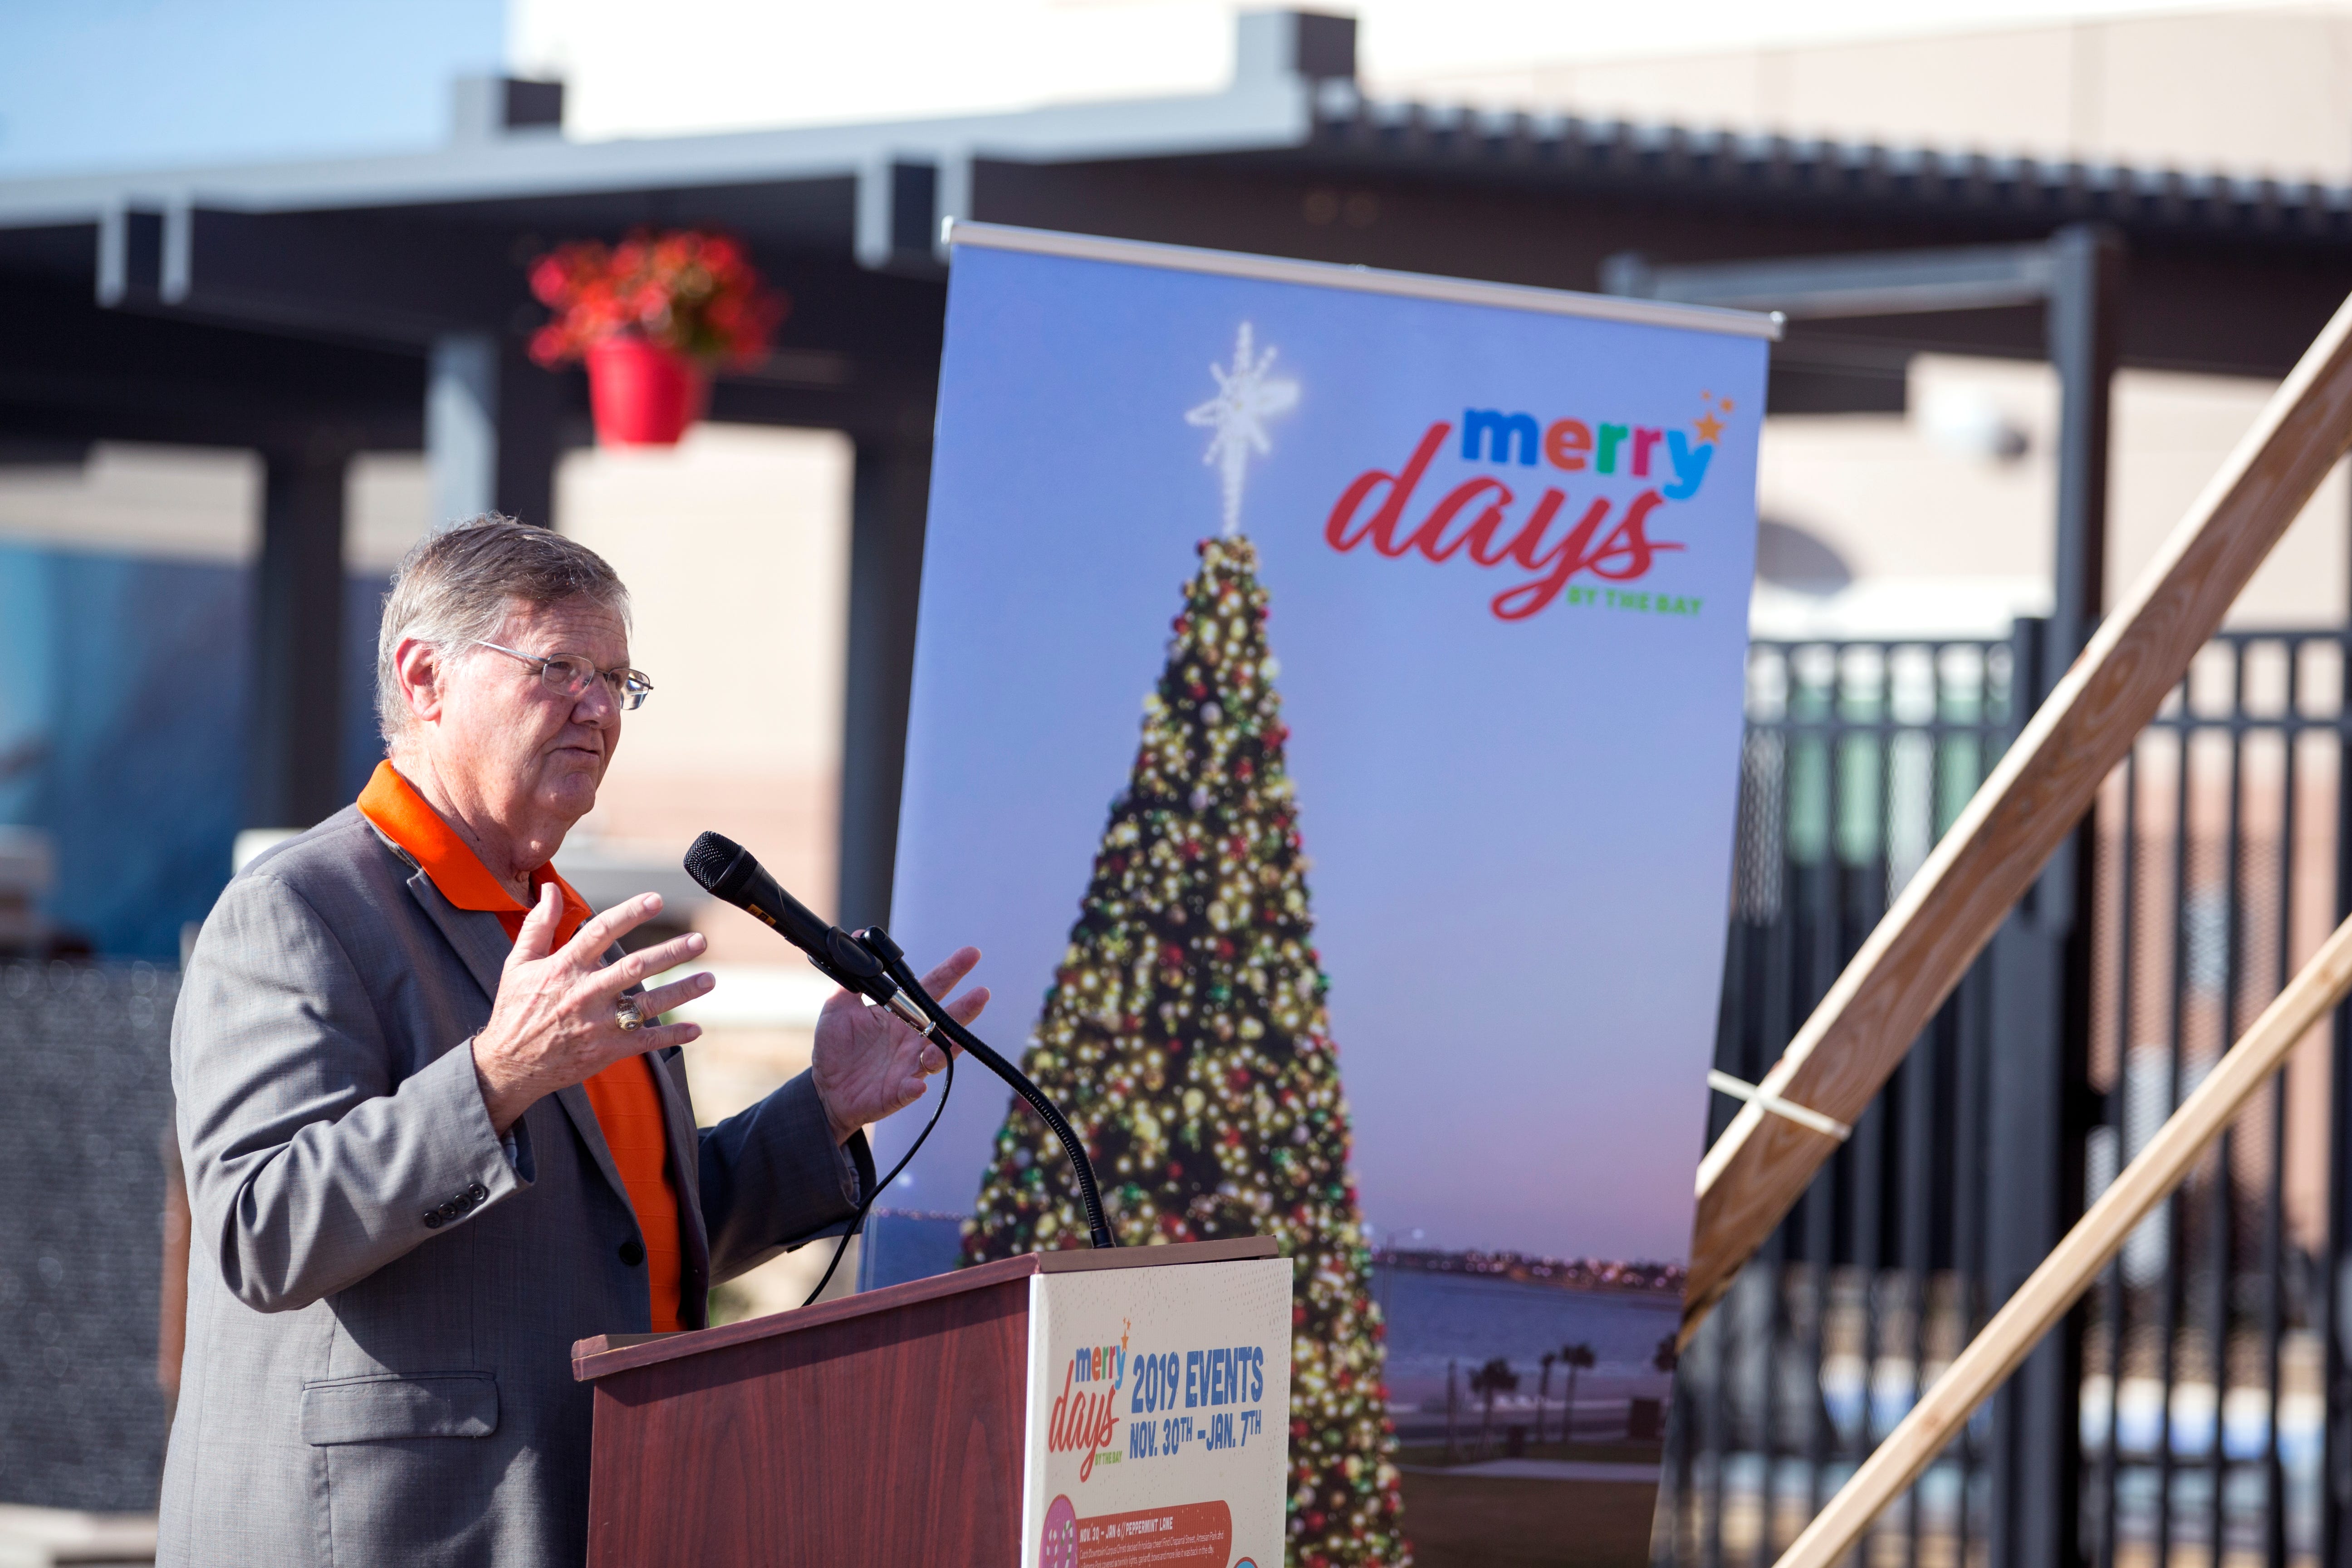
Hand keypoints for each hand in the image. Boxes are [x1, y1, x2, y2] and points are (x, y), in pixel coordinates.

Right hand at [470, 887, 714, 1134]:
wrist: (509, 1064)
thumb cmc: (515, 1010)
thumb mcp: (518, 964)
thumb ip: (538, 925)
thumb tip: (549, 889)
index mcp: (564, 968)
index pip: (601, 932)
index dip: (630, 913)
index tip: (656, 898)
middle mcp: (585, 993)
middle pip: (634, 967)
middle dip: (670, 953)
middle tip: (699, 941)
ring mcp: (598, 1024)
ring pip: (647, 1004)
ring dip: (681, 991)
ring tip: (709, 978)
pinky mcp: (606, 1050)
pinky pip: (645, 1041)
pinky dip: (672, 1035)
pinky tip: (696, 1028)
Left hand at [811, 946, 988, 1144]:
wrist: (825, 1089)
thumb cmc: (835, 1048)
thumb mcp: (838, 1008)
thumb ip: (850, 979)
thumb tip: (856, 940)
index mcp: (901, 1015)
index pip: (930, 989)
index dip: (951, 972)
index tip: (971, 955)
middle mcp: (911, 1039)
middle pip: (944, 1021)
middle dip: (965, 1008)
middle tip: (982, 993)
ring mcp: (908, 1066)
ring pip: (937, 1056)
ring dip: (948, 1048)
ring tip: (954, 1038)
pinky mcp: (897, 1092)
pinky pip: (910, 1090)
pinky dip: (914, 1087)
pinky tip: (917, 1084)